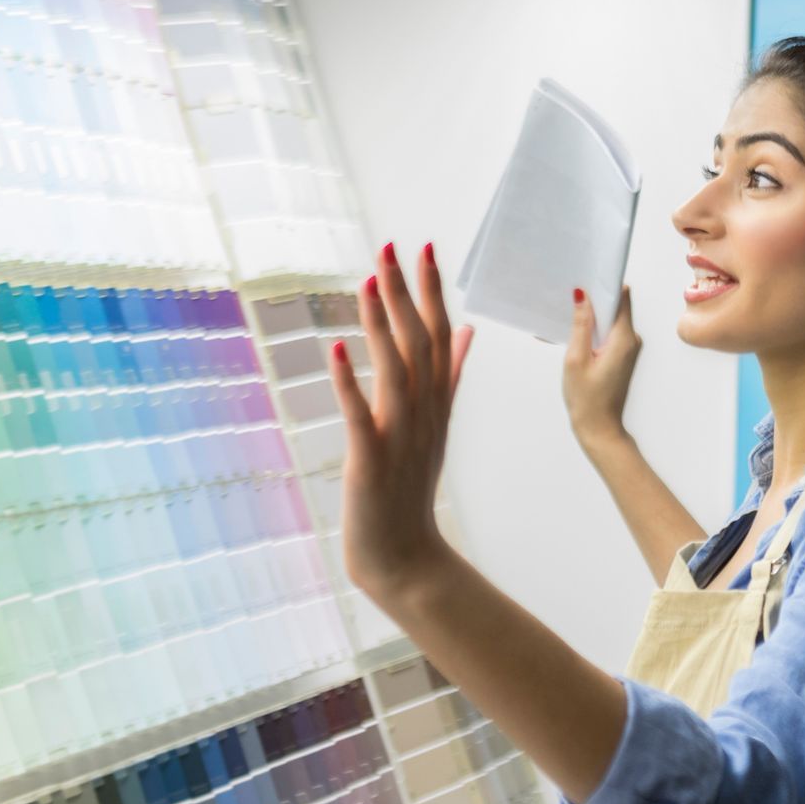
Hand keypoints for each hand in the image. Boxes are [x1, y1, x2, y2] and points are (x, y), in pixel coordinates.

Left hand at [330, 242, 474, 606]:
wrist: (404, 556)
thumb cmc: (410, 488)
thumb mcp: (436, 424)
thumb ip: (451, 375)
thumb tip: (467, 331)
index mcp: (438, 402)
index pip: (441, 335)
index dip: (432, 291)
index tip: (425, 248)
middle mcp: (424, 413)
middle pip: (420, 344)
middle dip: (406, 293)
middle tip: (392, 247)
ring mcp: (400, 436)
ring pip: (396, 371)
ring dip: (382, 325)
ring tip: (370, 282)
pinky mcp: (371, 461)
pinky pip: (361, 417)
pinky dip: (349, 384)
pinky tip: (336, 350)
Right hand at [563, 284, 640, 448]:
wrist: (599, 428)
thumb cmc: (587, 399)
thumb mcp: (576, 358)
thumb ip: (581, 325)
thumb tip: (582, 296)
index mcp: (624, 338)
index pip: (622, 297)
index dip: (604, 285)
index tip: (585, 281)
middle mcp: (632, 340)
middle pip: (617, 306)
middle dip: (595, 301)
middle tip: (571, 301)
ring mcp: (629, 348)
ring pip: (612, 320)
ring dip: (593, 318)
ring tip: (570, 320)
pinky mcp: (623, 355)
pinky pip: (610, 333)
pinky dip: (595, 331)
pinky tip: (577, 339)